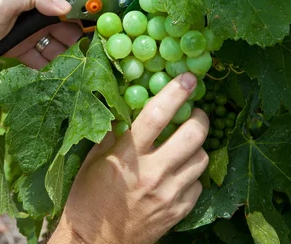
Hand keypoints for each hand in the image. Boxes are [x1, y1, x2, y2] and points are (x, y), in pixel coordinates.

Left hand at [0, 0, 82, 67]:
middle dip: (73, 41)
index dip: (83, 17)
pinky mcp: (22, 52)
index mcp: (38, 1)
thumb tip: (67, 8)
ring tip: (53, 60)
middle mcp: (37, 17)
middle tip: (73, 51)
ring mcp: (30, 36)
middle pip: (68, 31)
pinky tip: (39, 67)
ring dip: (60, 56)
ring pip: (58, 48)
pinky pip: (42, 61)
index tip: (93, 31)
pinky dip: (45, 66)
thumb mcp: (7, 2)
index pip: (70, 7)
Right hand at [51, 73, 209, 243]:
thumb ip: (113, 131)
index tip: (188, 79)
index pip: (157, 115)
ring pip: (201, 158)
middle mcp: (152, 173)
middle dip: (200, 117)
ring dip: (196, 147)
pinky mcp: (178, 211)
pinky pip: (198, 184)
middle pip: (193, 135)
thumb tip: (129, 102)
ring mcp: (169, 194)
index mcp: (127, 155)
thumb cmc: (88, 198)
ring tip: (184, 145)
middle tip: (195, 113)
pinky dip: (192, 174)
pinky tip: (179, 173)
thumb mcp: (93, 160)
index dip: (175, 93)